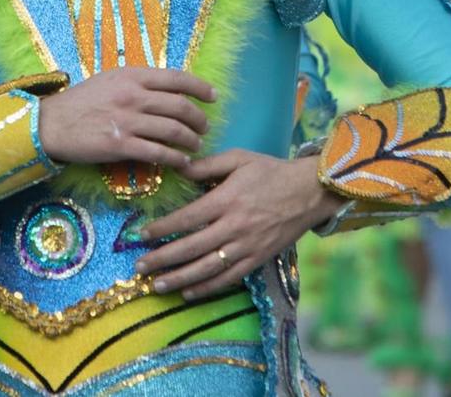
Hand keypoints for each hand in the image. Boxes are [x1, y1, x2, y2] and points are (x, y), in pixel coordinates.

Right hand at [38, 67, 213, 168]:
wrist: (51, 124)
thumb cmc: (80, 102)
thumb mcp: (109, 81)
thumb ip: (137, 83)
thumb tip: (167, 91)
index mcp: (132, 76)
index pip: (176, 78)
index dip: (200, 87)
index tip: (213, 96)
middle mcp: (132, 95)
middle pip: (180, 106)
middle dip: (199, 119)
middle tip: (205, 128)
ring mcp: (127, 120)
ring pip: (173, 130)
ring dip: (191, 140)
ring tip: (196, 146)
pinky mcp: (121, 145)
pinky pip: (158, 152)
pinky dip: (175, 158)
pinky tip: (182, 162)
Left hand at [134, 150, 343, 298]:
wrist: (310, 192)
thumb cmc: (271, 171)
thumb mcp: (239, 159)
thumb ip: (208, 165)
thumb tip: (179, 168)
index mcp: (227, 200)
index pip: (187, 218)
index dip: (162, 229)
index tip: (141, 235)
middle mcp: (234, 227)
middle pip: (191, 248)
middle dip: (163, 259)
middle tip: (140, 267)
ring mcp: (247, 246)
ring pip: (208, 268)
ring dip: (180, 280)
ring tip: (157, 286)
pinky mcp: (258, 259)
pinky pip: (229, 278)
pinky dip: (208, 288)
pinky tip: (189, 293)